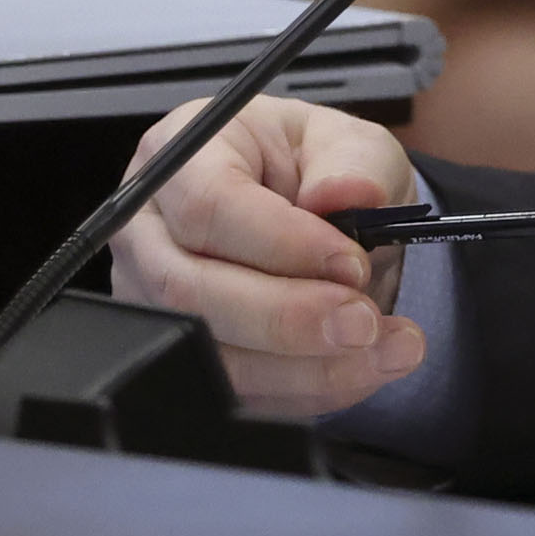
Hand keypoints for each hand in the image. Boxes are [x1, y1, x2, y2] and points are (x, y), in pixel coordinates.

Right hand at [108, 95, 426, 415]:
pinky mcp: (179, 356)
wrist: (320, 215)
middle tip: (364, 322)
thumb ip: (355, 162)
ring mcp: (150, 301)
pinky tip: (361, 369)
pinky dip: (304, 390)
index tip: (351, 262)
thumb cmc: (318, 167)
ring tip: (387, 349)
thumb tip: (350, 193)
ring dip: (305, 367)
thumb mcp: (350, 142)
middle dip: (287, 317)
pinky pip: (231, 393)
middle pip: (190, 290)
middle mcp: (147, 232)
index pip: (209, 205)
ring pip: (205, 355)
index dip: (281, 243)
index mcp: (183, 155)